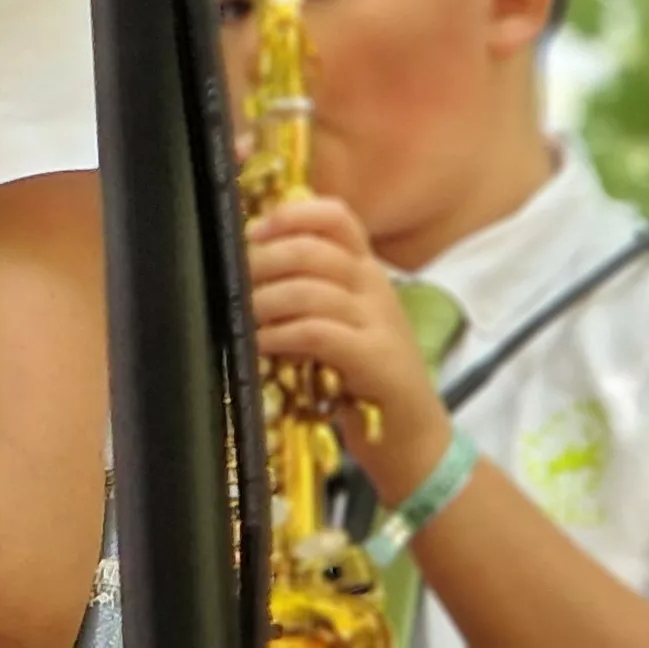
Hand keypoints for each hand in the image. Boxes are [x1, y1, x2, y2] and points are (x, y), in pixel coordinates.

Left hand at [246, 195, 453, 501]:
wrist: (411, 434)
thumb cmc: (361, 376)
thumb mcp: (338, 321)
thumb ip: (306, 290)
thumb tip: (245, 268)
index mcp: (365, 271)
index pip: (338, 218)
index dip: (293, 215)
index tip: (255, 230)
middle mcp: (375, 288)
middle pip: (314, 250)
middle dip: (264, 261)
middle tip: (236, 282)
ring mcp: (379, 323)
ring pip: (311, 290)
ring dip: (265, 301)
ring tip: (244, 318)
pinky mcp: (375, 360)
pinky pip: (318, 333)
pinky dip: (281, 335)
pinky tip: (262, 344)